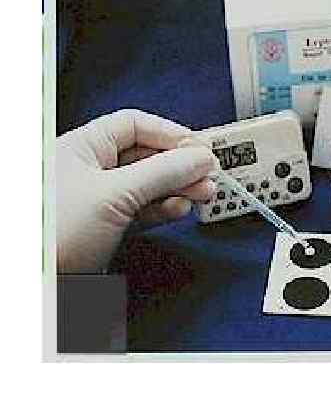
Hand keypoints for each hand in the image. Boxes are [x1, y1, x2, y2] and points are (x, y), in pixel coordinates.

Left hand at [56, 109, 216, 273]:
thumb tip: (199, 157)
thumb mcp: (115, 194)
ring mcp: (100, 199)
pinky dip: (165, 208)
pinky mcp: (108, 227)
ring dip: (179, 188)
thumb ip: (162, 172)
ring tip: (203, 193)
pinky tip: (180, 209)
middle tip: (208, 173)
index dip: (170, 133)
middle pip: (147, 155)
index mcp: (81, 147)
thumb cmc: (54, 235)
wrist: (40, 286)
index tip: (200, 148)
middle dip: (181, 164)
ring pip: (149, 184)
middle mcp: (89, 169)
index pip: (134, 125)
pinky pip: (144, 210)